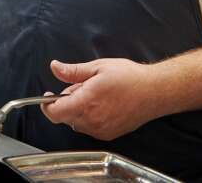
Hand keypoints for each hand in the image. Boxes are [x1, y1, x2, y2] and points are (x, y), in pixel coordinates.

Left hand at [40, 58, 165, 140]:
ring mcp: (100, 130)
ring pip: (76, 122)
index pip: (55, 113)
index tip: (48, 96)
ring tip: (94, 94)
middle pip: (65, 117)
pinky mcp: (108, 134)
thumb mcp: (97, 67)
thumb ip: (72, 71)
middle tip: (81, 86)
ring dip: (78, 109)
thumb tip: (55, 68)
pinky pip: (89, 127)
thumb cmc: (129, 78)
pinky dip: (89, 117)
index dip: (47, 105)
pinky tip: (102, 104)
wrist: (154, 92)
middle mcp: (92, 120)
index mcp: (87, 102)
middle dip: (66, 102)